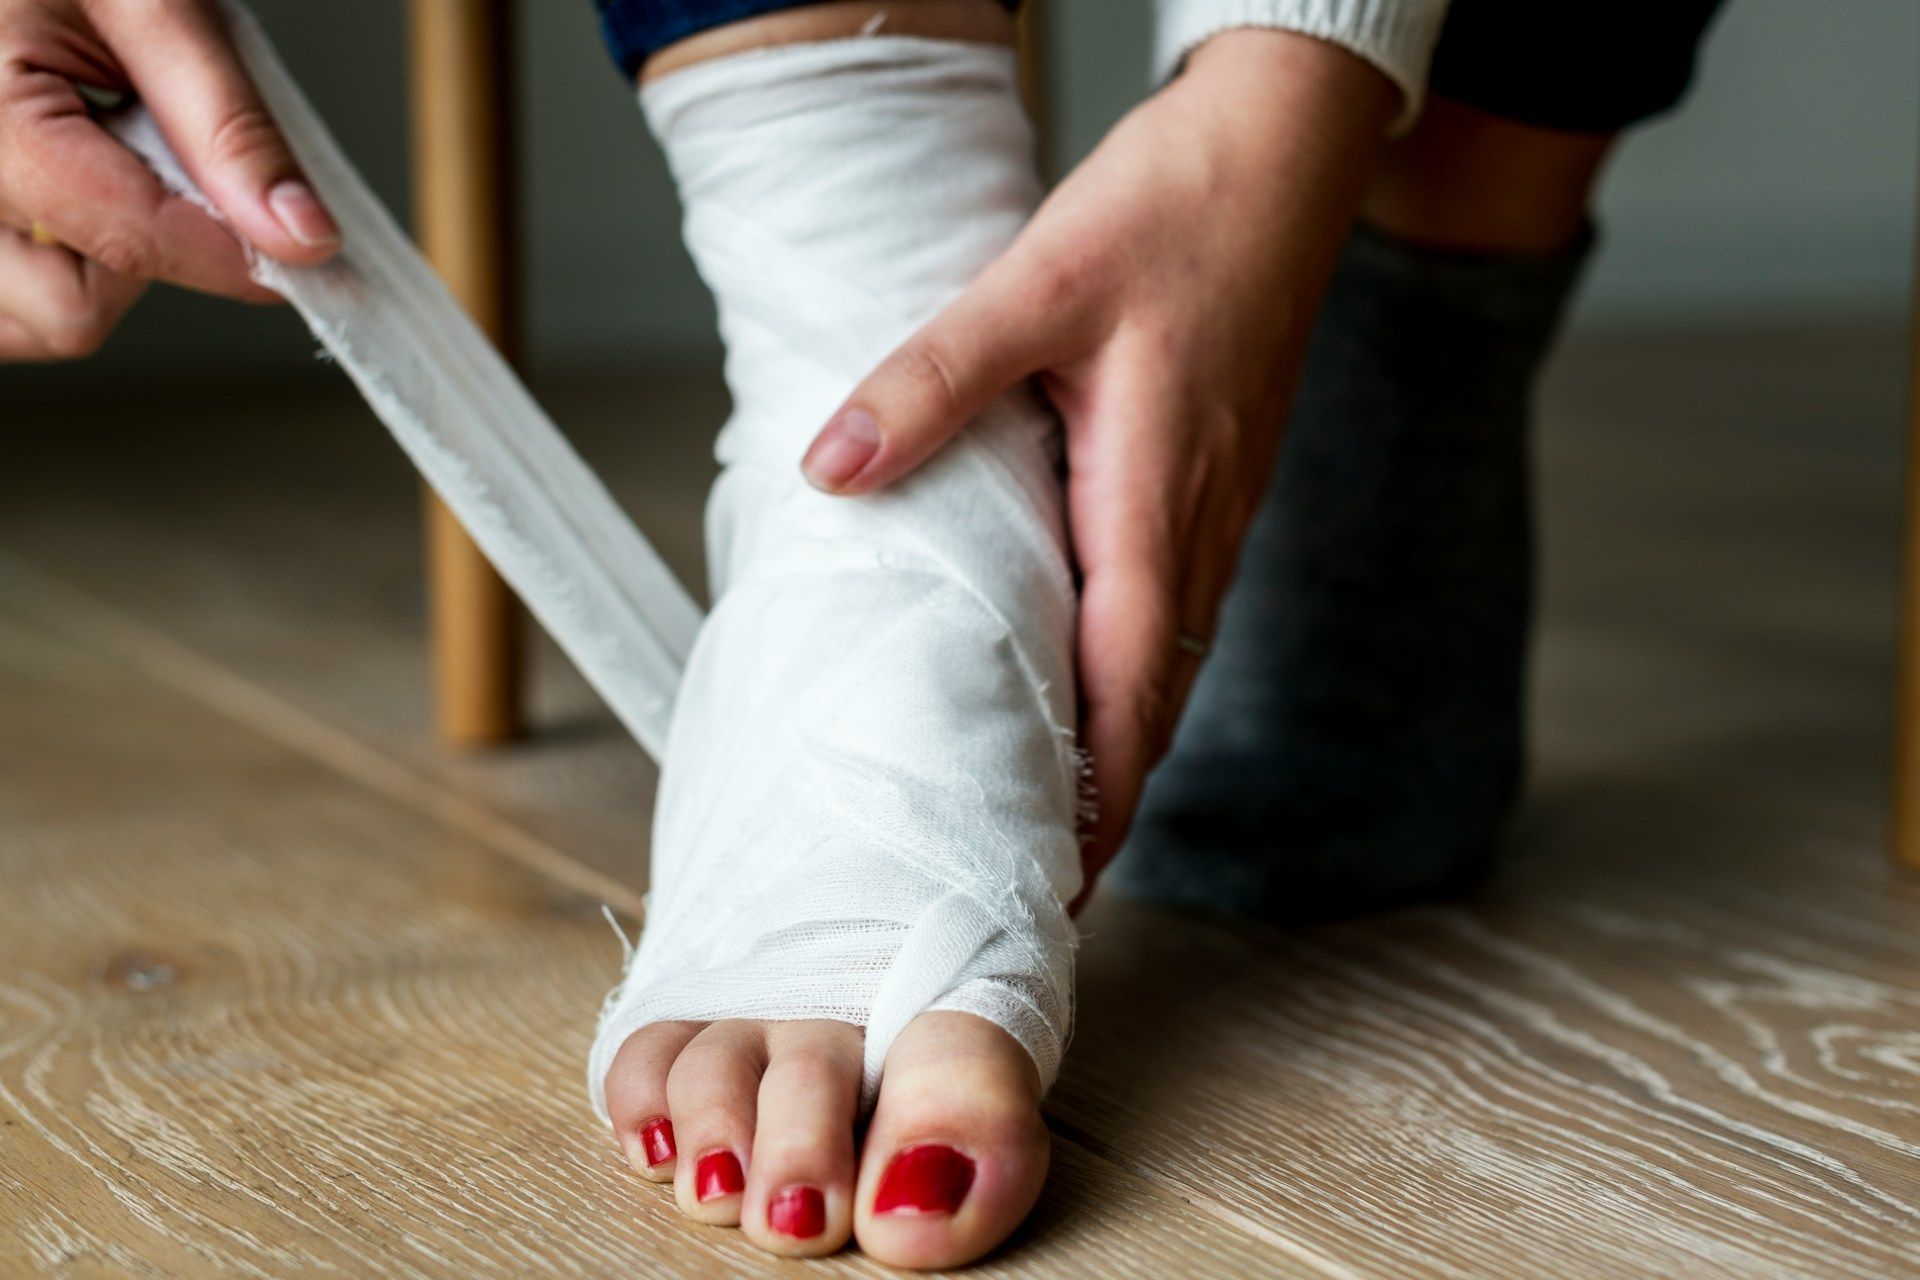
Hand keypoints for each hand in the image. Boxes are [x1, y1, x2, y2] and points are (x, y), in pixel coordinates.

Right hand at [0, 0, 338, 359]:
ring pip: (32, 324)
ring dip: (89, 272)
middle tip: (156, 167)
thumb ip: (227, 125)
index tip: (301, 248)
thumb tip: (304, 238)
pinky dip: (45, 274)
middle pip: (67, 308)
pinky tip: (65, 204)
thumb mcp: (152, 3)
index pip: (125, 241)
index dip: (230, 253)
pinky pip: (5, 312)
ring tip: (97, 167)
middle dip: (142, 262)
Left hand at [797, 30, 1397, 891]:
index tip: (1054, 878)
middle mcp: (1201, 526)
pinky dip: (1130, 677)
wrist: (1282, 150)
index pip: (1130, 690)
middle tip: (1033, 875)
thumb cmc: (1175, 209)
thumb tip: (834, 465)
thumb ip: (932, 378)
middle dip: (1105, 802)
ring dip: (1119, 746)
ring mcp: (1217, 510)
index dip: (1097, 796)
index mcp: (1158, 498)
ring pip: (1168, 665)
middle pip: (1156, 704)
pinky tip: (1076, 679)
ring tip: (1047, 807)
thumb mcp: (1036, 282)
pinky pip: (1175, 612)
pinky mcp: (1214, 484)